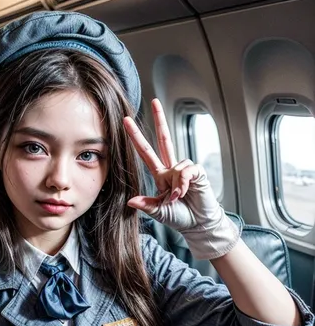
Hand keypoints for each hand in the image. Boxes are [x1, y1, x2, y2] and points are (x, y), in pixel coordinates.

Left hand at [124, 99, 239, 259]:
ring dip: (175, 185)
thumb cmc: (180, 218)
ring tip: (177, 198)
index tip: (127, 123)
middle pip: (164, 139)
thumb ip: (146, 205)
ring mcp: (185, 170)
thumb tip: (130, 201)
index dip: (137, 138)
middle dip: (160, 120)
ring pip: (175, 167)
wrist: (198, 225)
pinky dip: (183, 183)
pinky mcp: (197, 173)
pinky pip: (186, 171)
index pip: (146, 153)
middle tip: (154, 101)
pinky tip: (185, 192)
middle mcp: (172, 169)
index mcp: (160, 176)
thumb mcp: (159, 213)